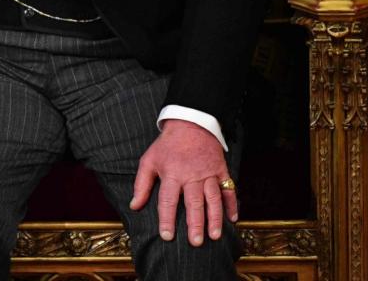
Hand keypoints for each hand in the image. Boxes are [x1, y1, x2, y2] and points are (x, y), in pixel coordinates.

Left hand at [130, 118, 237, 245]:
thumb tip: (134, 205)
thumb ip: (141, 184)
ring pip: (213, 199)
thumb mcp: (148, 160)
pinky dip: (232, 204)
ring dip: (215, 218)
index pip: (168, 201)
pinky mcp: (221, 170)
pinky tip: (233, 219)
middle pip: (194, 203)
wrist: (190, 124)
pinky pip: (228, 189)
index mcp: (172, 174)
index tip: (167, 236)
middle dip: (195, 224)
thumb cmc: (166, 145)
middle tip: (195, 242)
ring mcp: (208, 173)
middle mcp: (191, 176)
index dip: (166, 219)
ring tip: (214, 236)